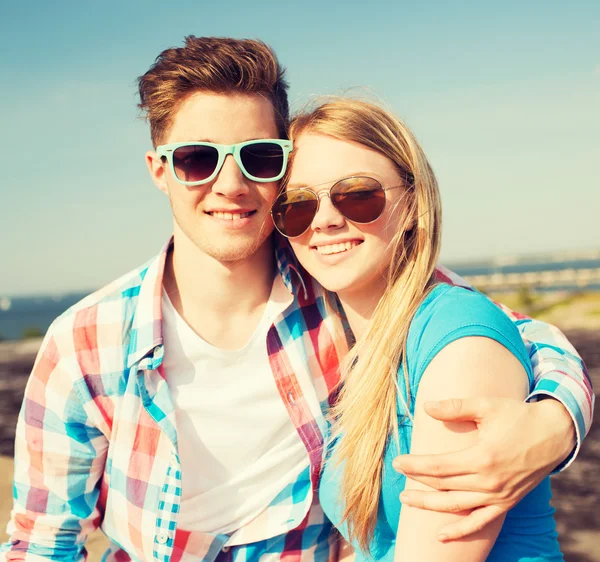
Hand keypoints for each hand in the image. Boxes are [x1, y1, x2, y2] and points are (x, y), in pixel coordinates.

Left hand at [393, 396, 574, 540]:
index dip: (415, 465)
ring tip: (407, 500)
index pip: (438, 466)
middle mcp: (489, 481)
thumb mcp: (486, 406)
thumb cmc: (517, 416)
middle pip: (443, 485)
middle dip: (416, 481)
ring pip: (455, 505)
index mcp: (482, 457)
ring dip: (429, 505)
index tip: (398, 462)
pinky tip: (442, 535)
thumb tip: (426, 407)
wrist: (554, 434)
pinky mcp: (506, 503)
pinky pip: (480, 522)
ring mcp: (498, 495)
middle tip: (398, 474)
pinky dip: (460, 531)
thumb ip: (455, 407)